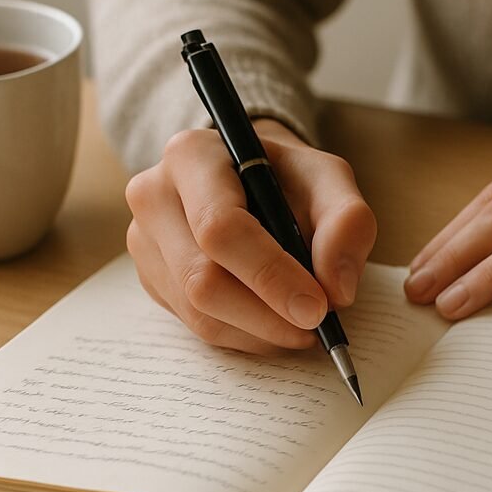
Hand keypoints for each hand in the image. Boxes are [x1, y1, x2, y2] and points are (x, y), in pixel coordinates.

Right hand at [125, 119, 376, 352]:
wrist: (250, 180)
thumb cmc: (289, 178)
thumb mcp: (330, 180)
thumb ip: (347, 222)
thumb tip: (336, 290)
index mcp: (191, 156)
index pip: (220, 227)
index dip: (270, 275)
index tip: (317, 307)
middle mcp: (153, 196)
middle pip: (201, 278)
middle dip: (267, 314)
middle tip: (315, 326)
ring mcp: (144, 241)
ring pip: (198, 311)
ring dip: (259, 332)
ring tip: (301, 327)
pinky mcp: (151, 278)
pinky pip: (195, 325)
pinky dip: (244, 335)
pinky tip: (273, 323)